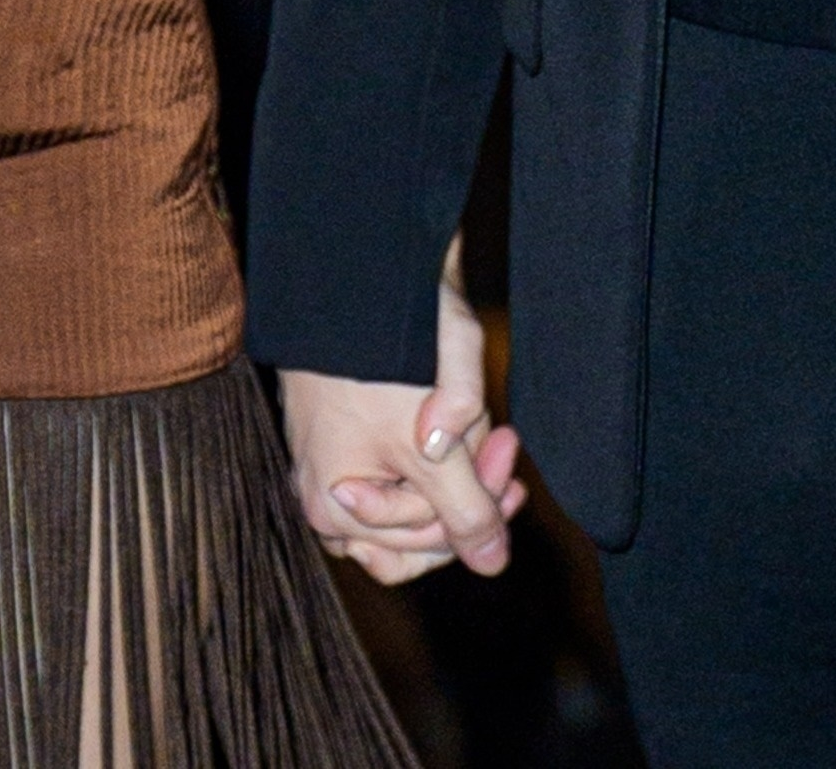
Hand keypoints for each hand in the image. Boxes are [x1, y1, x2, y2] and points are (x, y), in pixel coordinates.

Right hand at [281, 257, 527, 584]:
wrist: (362, 269)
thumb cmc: (386, 355)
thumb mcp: (436, 443)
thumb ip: (466, 510)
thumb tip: (492, 565)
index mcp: (336, 505)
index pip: (425, 542)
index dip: (476, 504)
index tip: (507, 452)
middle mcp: (328, 495)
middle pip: (419, 525)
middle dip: (466, 480)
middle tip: (504, 440)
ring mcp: (335, 463)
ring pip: (415, 495)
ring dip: (456, 464)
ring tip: (481, 420)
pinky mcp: (347, 432)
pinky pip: (403, 463)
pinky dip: (436, 444)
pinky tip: (460, 411)